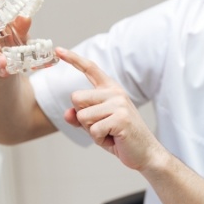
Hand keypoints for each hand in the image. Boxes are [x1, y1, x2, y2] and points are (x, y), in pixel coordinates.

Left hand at [55, 47, 163, 170]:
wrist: (145, 153)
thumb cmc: (121, 138)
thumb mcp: (97, 125)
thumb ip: (80, 117)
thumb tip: (67, 113)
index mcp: (110, 90)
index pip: (90, 69)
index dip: (73, 59)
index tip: (58, 50)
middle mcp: (115, 92)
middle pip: (76, 98)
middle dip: (82, 117)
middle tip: (102, 126)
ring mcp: (119, 104)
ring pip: (82, 116)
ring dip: (91, 131)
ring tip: (109, 133)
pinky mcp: (121, 118)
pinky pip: (93, 130)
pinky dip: (99, 140)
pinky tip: (113, 139)